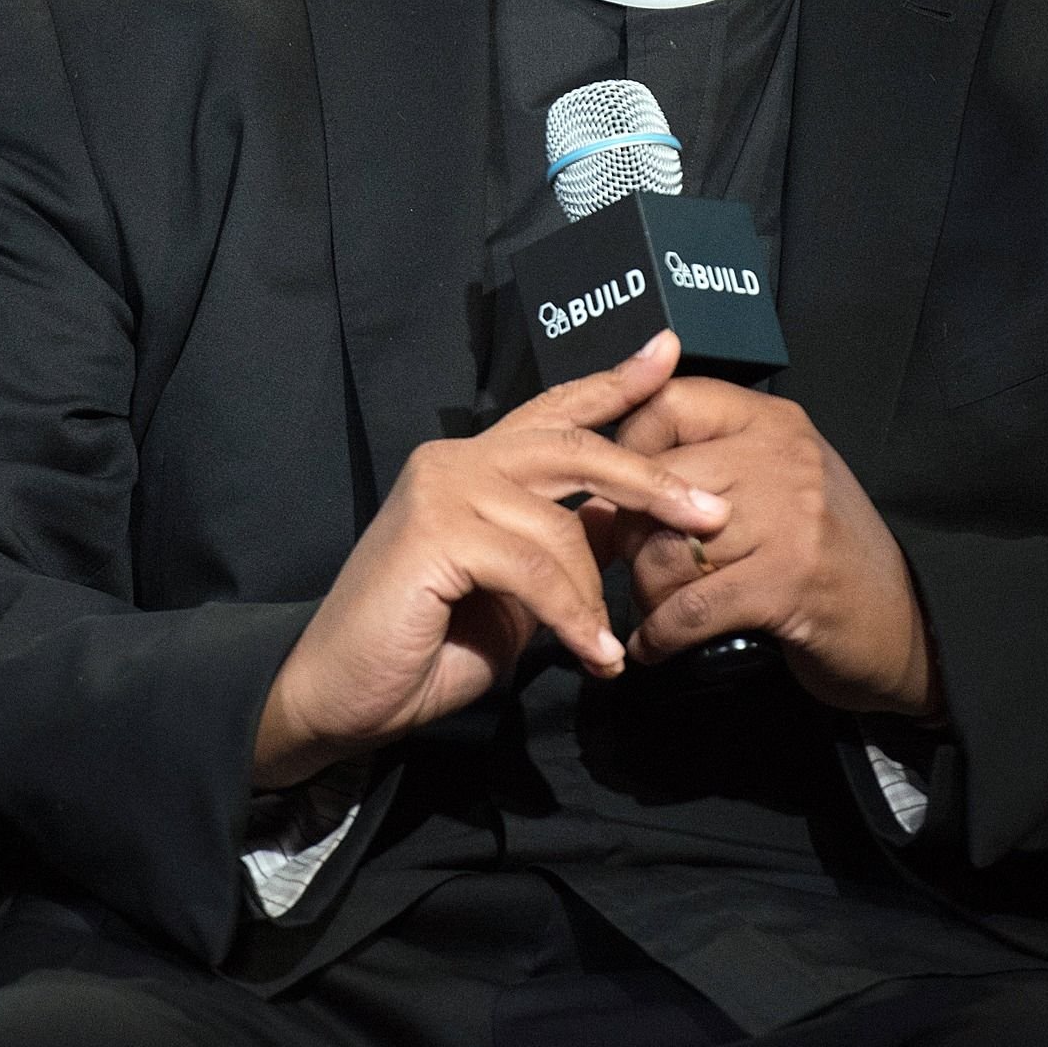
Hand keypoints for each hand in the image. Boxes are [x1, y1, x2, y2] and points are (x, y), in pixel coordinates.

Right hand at [253, 331, 727, 786]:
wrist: (337, 695)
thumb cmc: (424, 647)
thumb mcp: (513, 592)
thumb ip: (558, 548)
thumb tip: (623, 521)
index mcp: (474, 463)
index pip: (554, 410)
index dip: (614, 381)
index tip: (669, 351)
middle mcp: (456, 459)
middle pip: (574, 446)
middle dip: (650, 478)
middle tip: (710, 512)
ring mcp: (441, 489)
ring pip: (561, 524)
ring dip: (595, 596)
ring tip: (608, 649)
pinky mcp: (434, 532)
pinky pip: (534, 568)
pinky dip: (572, 616)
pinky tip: (590, 653)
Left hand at [610, 378, 941, 719]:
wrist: (903, 624)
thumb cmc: (824, 553)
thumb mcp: (776, 484)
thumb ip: (707, 466)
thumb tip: (604, 485)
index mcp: (774, 423)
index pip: (669, 402)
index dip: (627, 449)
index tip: (623, 494)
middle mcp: (782, 458)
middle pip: (655, 480)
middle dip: (629, 536)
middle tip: (635, 569)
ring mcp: (789, 520)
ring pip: (664, 549)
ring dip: (645, 593)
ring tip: (653, 610)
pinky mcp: (786, 585)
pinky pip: (689, 608)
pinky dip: (660, 636)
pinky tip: (656, 647)